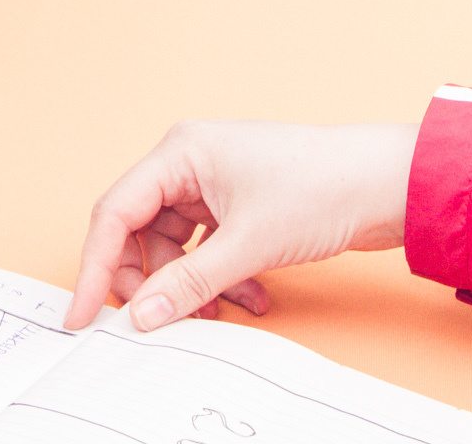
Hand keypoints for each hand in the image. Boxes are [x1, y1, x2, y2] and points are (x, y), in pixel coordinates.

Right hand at [65, 120, 416, 331]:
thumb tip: (142, 316)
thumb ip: (187, 284)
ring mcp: (214, 181)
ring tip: (225, 312)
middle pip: (141, 233)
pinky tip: (250, 297)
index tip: (83, 313)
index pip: (115, 213)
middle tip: (167, 321)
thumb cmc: (322, 188)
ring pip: (176, 246)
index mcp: (180, 151)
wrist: (388, 184)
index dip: (96, 267)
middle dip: (154, 282)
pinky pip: (206, 247)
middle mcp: (189, 161)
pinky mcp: (238, 202)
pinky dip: (220, 277)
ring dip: (194, 286)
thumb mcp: (247, 246)